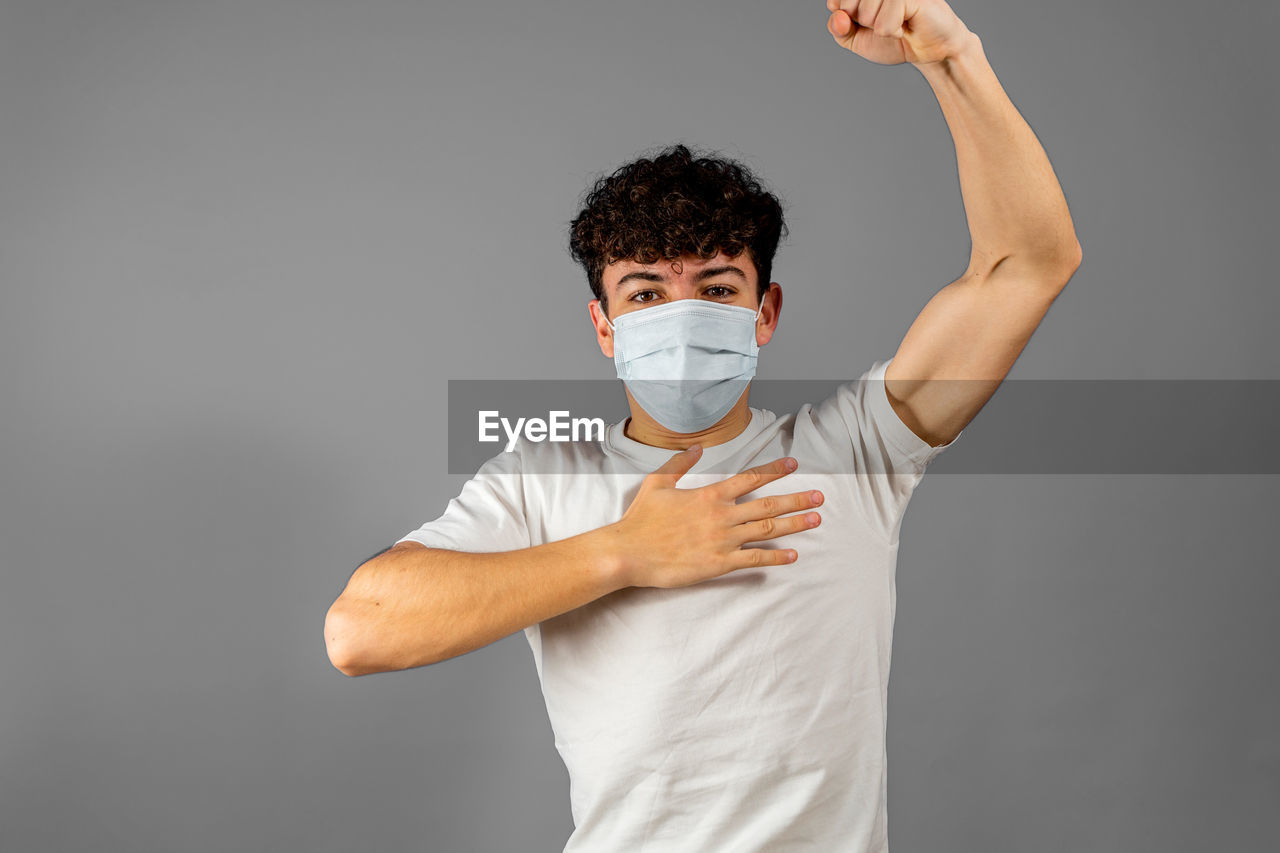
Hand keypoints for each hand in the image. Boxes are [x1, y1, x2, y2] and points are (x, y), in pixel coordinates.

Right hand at [605, 445, 824, 589]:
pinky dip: (776, 558)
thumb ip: (680, 463)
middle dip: (796, 499)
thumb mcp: (657, 482)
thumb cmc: (641, 519)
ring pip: (767, 530)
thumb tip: (696, 447)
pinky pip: (754, 559)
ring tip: (815, 520)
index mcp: (710, 495)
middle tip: (820, 497)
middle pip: (768, 504)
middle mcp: (722, 515)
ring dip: (794, 524)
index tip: (794, 464)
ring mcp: (723, 540)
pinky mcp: (719, 564)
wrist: (629, 552)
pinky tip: (793, 556)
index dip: (775, 470)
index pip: (750, 478)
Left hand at [825, 0, 973, 66]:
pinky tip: (907, 24)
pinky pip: (883, 24)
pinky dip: (893, 32)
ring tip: (898, 22)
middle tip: (883, 22)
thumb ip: (840, 30)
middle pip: (847, 5)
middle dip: (862, 23)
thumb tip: (838, 17)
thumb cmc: (895, 40)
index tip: (862, 21)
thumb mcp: (857, 40)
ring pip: (865, 14)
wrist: (929, 50)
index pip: (835, 1)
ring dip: (880, 28)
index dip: (845, 18)